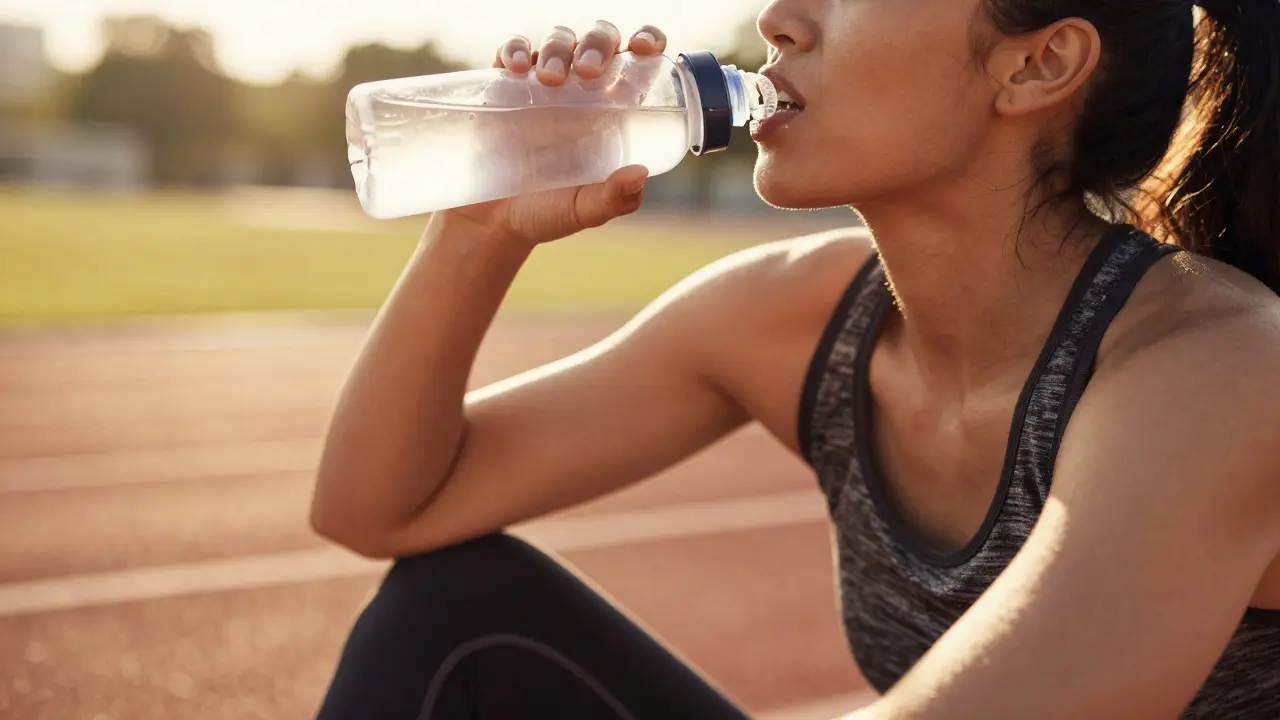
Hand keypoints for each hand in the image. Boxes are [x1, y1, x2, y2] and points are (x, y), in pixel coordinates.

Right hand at [435, 22, 669, 246]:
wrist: (492, 223)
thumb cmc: (547, 213)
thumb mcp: (584, 211)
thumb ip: (614, 198)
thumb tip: (639, 173)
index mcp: (611, 110)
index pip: (636, 61)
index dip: (646, 40)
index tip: (645, 47)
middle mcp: (580, 90)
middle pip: (598, 41)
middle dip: (598, 43)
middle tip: (589, 71)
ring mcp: (540, 85)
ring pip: (558, 41)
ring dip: (558, 47)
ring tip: (550, 79)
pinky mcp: (502, 87)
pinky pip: (510, 52)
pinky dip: (513, 49)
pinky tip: (515, 67)